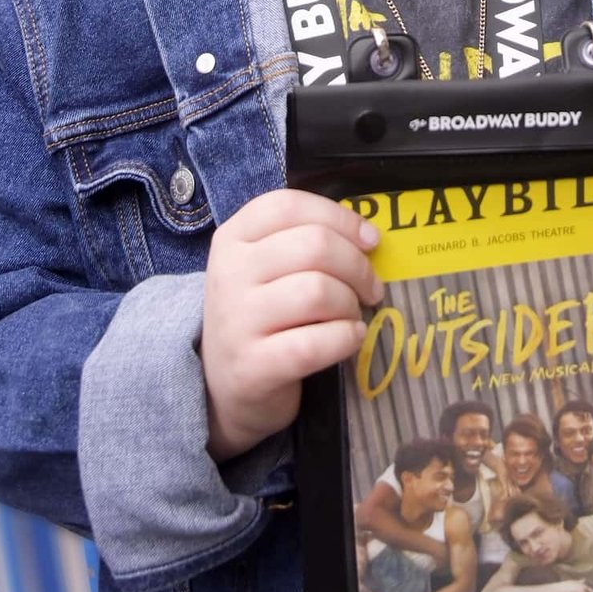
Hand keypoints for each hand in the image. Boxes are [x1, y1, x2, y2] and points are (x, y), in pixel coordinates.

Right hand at [201, 190, 381, 461]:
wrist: (222, 386)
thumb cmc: (260, 316)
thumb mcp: (265, 268)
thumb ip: (304, 241)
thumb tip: (369, 237)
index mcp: (233, 238)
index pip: (290, 205)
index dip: (341, 218)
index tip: (370, 241)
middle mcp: (229, 273)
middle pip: (315, 245)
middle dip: (358, 266)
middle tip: (371, 288)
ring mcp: (237, 321)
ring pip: (320, 291)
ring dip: (351, 305)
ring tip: (351, 316)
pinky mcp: (252, 366)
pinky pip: (317, 343)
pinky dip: (346, 338)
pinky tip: (349, 339)